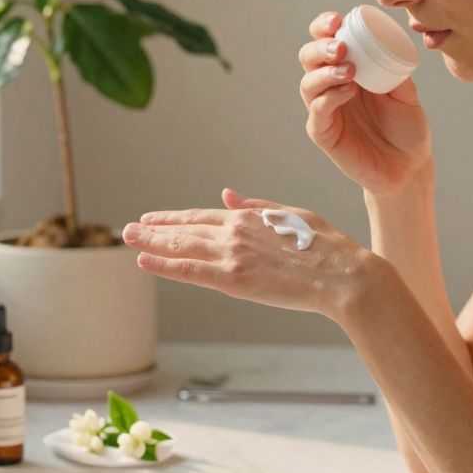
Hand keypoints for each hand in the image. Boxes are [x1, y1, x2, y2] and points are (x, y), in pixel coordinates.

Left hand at [123, 188, 388, 321]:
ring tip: (129, 239)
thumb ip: (256, 206)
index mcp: (250, 216)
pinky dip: (164, 265)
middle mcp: (235, 232)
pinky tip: (144, 262)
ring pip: (181, 247)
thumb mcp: (290, 215)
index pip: (201, 216)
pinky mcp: (234, 278)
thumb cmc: (326, 247)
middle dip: (154, 230)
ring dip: (151, 243)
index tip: (154, 219)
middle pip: (185, 229)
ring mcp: (232, 255)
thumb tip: (228, 194)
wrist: (343, 275)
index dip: (174, 219)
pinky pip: (189, 270)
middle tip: (130, 229)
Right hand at [300, 11, 432, 193]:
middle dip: (319, 47)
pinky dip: (329, 98)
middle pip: (308, 57)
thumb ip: (395, 72)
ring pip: (308, 84)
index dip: (323, 26)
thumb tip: (386, 50)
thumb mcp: (406, 94)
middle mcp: (331, 86)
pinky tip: (348, 91)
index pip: (325, 40)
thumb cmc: (406, 127)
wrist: (409, 166)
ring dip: (324, 72)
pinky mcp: (324, 134)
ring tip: (349, 70)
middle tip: (341, 47)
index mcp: (348, 68)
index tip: (337, 20)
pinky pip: (317, 112)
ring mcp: (325, 110)